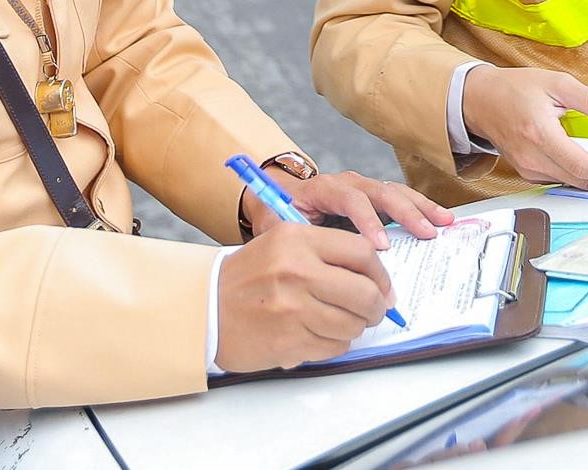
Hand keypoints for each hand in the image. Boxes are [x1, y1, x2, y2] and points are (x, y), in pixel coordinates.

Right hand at [214, 224, 393, 371]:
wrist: (204, 308)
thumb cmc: (248, 277)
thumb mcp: (282, 244)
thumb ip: (327, 254)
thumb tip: (378, 281)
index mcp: (297, 239)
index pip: (362, 253)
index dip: (381, 274)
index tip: (383, 286)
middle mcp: (296, 271)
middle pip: (365, 292)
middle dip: (377, 306)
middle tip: (374, 311)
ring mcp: (293, 308)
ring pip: (352, 324)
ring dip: (354, 328)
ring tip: (340, 323)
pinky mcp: (289, 341)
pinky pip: (333, 347)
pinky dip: (335, 344)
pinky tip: (319, 335)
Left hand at [247, 168, 454, 248]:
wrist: (276, 197)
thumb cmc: (278, 215)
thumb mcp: (279, 226)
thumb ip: (296, 238)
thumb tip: (313, 263)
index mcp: (324, 188)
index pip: (350, 199)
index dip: (367, 221)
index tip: (380, 246)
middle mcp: (348, 183)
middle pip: (381, 192)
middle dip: (405, 212)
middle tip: (425, 233)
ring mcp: (364, 188)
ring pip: (396, 192)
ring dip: (421, 207)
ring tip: (443, 223)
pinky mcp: (374, 198)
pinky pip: (401, 199)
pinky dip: (422, 208)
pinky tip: (441, 220)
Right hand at [461, 66, 587, 188]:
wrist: (479, 100)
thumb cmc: (515, 88)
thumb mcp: (556, 83)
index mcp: (541, 135)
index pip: (582, 166)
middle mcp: (532, 158)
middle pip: (578, 181)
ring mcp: (527, 168)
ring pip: (569, 184)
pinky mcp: (526, 172)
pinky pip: (557, 181)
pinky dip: (576, 177)